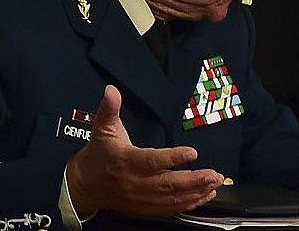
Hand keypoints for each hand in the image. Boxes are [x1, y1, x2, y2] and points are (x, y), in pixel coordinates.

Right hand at [66, 85, 226, 215]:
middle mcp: (135, 182)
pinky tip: (206, 196)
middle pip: (167, 184)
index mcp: (127, 161)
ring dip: (196, 192)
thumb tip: (111, 89)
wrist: (83, 186)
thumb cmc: (99, 154)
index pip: (152, 161)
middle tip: (214, 174)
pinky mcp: (144, 208)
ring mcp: (140, 198)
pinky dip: (189, 204)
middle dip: (193, 180)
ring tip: (215, 183)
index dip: (172, 158)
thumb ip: (109, 109)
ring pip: (171, 199)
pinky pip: (169, 209)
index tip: (192, 152)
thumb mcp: (102, 129)